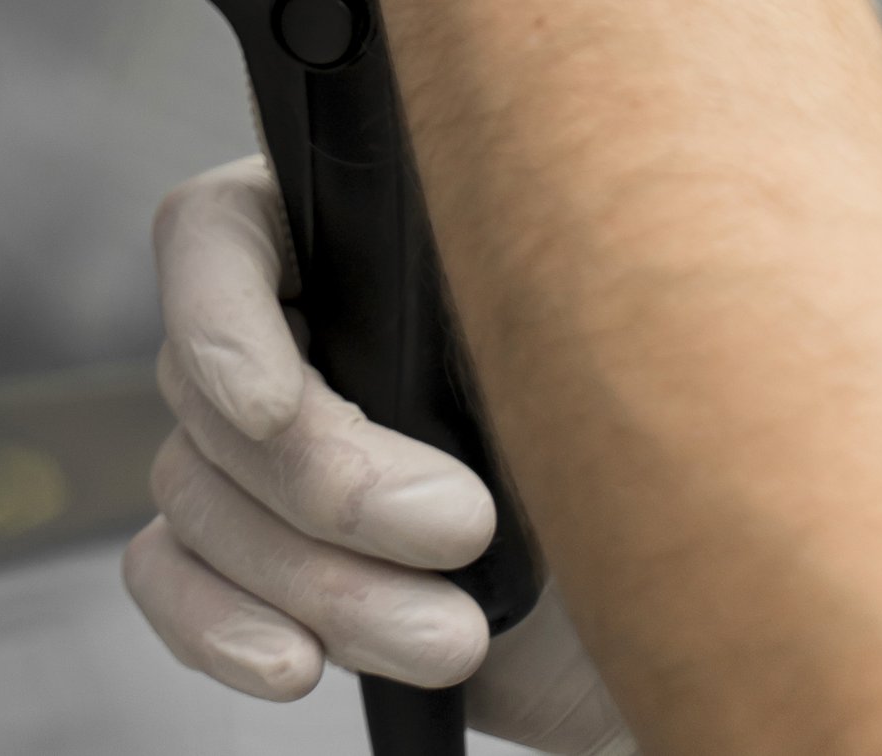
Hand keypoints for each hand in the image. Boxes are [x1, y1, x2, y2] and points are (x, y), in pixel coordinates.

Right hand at [128, 156, 630, 752]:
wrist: (711, 628)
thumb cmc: (684, 462)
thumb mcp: (618, 349)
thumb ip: (532, 293)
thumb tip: (469, 218)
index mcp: (366, 238)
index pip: (217, 232)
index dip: (220, 316)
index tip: (276, 407)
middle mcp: (307, 332)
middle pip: (208, 388)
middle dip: (324, 488)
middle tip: (458, 529)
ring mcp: (280, 455)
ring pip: (195, 496)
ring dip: (317, 585)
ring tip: (454, 636)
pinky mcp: (273, 566)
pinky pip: (170, 577)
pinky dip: (217, 625)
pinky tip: (298, 663)